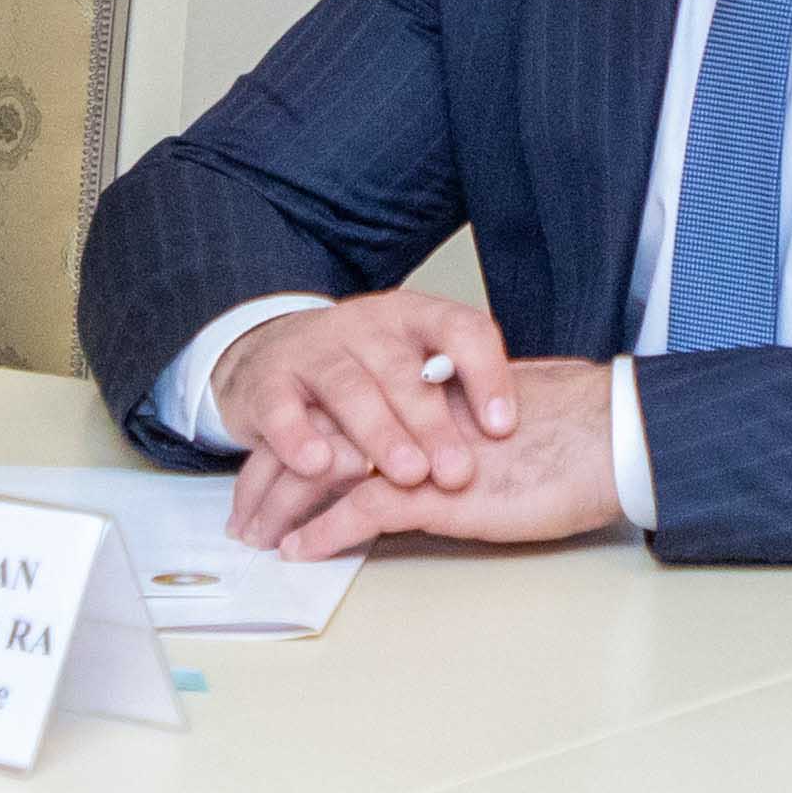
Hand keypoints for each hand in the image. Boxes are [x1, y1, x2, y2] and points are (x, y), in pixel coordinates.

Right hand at [212, 293, 522, 532]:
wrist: (272, 353)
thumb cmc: (365, 371)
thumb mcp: (415, 367)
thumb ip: (456, 395)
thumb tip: (524, 438)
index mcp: (414, 317)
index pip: (461, 330)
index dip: (486, 375)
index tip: (504, 427)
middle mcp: (366, 326)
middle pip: (404, 370)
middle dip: (434, 424)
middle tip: (459, 472)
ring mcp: (314, 349)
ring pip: (349, 388)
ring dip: (379, 433)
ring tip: (406, 475)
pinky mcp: (267, 381)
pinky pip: (282, 408)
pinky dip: (298, 437)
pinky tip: (318, 465)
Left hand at [244, 354, 622, 563]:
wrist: (615, 436)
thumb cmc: (578, 434)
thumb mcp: (503, 420)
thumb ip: (461, 430)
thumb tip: (447, 452)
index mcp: (426, 393)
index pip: (343, 409)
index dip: (303, 439)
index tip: (277, 468)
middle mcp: (412, 414)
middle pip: (317, 436)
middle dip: (274, 475)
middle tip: (247, 511)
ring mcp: (418, 451)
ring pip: (324, 471)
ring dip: (284, 506)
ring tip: (258, 534)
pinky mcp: (434, 491)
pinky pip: (360, 511)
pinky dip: (324, 532)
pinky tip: (299, 549)